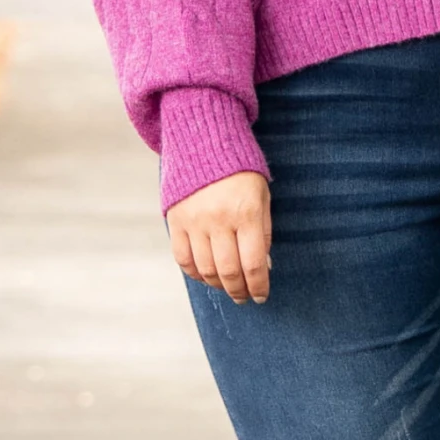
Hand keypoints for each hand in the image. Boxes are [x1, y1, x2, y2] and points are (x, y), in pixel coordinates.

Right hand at [168, 171, 271, 303]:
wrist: (204, 142)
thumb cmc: (241, 172)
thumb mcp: (262, 198)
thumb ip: (263, 233)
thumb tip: (263, 268)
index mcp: (246, 214)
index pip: (254, 264)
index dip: (259, 286)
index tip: (261, 296)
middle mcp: (219, 220)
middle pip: (229, 272)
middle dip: (239, 291)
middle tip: (244, 297)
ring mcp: (195, 221)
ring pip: (206, 269)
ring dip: (218, 285)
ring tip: (227, 287)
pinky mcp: (176, 221)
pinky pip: (183, 258)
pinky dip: (194, 273)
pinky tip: (205, 275)